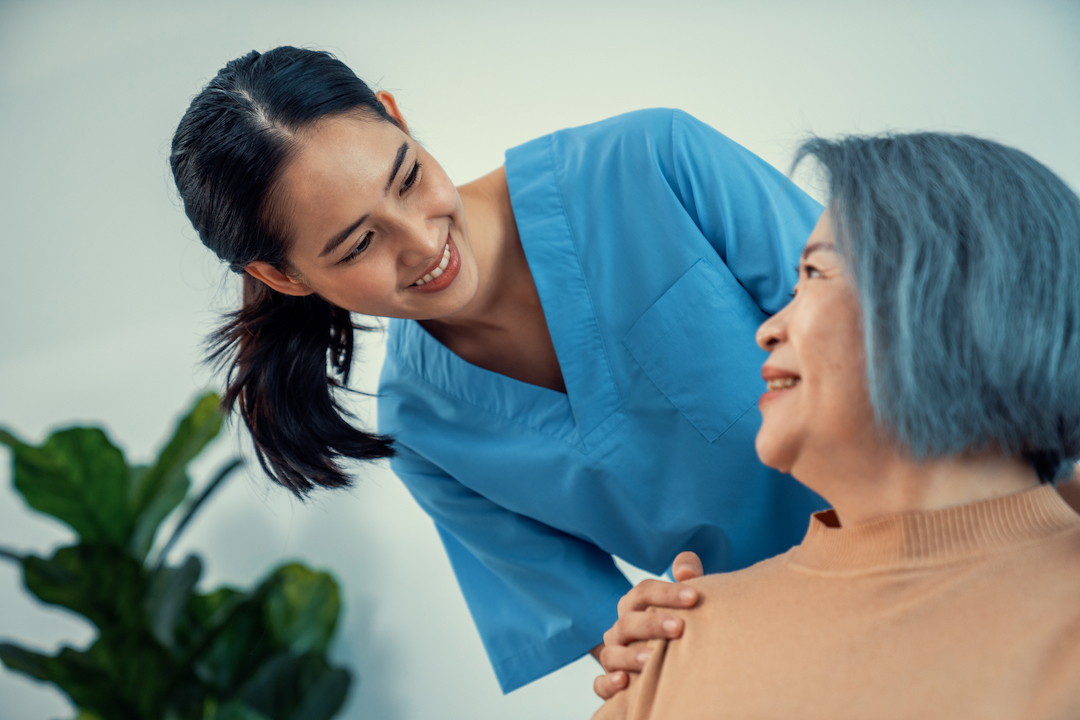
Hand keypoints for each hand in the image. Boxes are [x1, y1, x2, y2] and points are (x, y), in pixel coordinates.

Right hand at [592, 551, 703, 699]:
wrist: (669, 664)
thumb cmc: (677, 627)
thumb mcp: (686, 601)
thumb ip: (688, 578)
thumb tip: (686, 569)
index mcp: (635, 606)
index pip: (644, 592)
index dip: (667, 592)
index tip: (694, 596)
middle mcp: (620, 630)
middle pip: (627, 622)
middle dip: (652, 624)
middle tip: (679, 627)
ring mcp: (613, 656)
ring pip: (611, 653)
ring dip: (630, 655)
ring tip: (652, 658)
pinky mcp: (609, 684)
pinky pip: (600, 684)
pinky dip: (608, 683)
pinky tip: (624, 682)